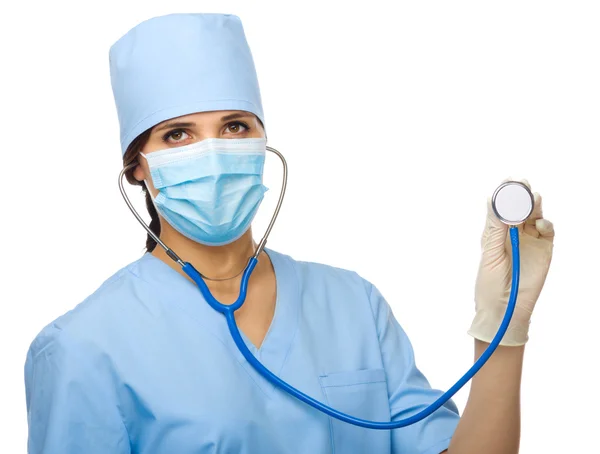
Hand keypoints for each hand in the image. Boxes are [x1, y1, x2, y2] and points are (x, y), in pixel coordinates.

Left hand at [468, 178, 554, 345]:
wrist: (504, 309)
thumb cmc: (490, 284)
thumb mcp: (489, 253)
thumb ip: (494, 228)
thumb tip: (492, 200)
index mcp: (496, 233)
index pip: (501, 208)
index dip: (505, 194)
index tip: (509, 181)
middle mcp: (513, 234)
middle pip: (520, 208)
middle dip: (521, 195)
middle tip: (522, 183)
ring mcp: (529, 241)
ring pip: (534, 216)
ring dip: (534, 205)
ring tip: (534, 197)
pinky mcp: (544, 251)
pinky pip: (547, 232)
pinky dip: (545, 224)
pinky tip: (539, 224)